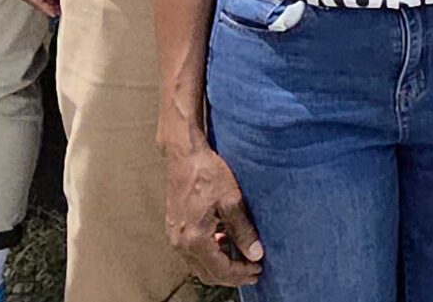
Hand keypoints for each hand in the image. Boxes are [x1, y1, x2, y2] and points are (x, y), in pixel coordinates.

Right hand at [165, 141, 263, 286]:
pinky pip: (193, 253)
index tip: (258, 270)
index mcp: (194, 238)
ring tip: (243, 261)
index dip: (240, 274)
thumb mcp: (231, 201)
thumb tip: (256, 254)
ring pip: (199, 265)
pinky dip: (210, 256)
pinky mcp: (174, 229)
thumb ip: (243, 230)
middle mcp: (180, 242)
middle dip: (232, 276)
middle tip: (253, 273)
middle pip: (208, 273)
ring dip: (220, 268)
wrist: (184, 156)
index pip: (220, 269)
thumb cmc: (207, 173)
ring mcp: (174, 237)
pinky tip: (224, 243)